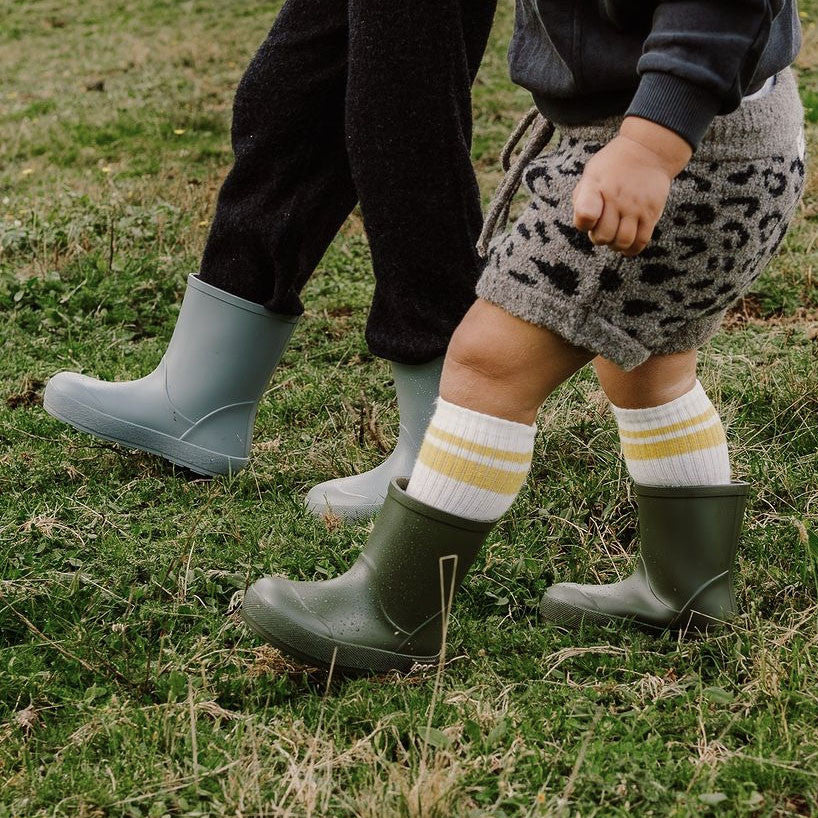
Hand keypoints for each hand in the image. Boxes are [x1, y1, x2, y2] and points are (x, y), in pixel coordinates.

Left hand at [572, 116, 692, 256]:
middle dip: (599, 237)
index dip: (584, 224)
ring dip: (615, 245)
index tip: (588, 220)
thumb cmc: (613, 166)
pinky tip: (626, 246)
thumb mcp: (591, 173)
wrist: (649, 150)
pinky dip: (631, 249)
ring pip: (623, 242)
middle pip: (603, 236)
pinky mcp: (652, 213)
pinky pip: (641, 241)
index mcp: (596, 186)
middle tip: (602, 229)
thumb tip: (584, 223)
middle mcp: (616, 198)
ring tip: (615, 237)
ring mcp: (635, 206)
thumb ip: (582, 198)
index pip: (585, 215)